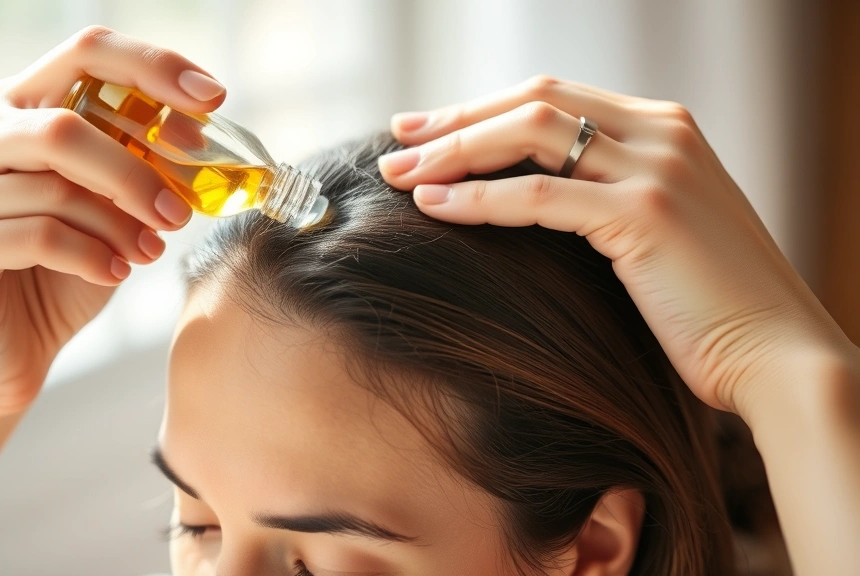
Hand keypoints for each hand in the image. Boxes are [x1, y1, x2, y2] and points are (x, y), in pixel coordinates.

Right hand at [0, 26, 224, 413]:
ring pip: (54, 187)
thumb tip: (193, 139)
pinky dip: (90, 255)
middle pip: (66, 128)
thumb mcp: (112, 210)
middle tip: (179, 214)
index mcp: (15, 107)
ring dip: (118, 225)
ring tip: (148, 253)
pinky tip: (115, 272)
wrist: (10, 352)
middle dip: (137, 174)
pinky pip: (36, 235)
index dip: (152, 67)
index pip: (84, 54)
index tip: (212, 97)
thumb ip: (137, 168)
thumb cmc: (65, 273)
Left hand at [378, 75, 856, 418]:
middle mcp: (662, 132)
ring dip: (455, 152)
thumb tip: (525, 195)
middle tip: (396, 146)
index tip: (425, 130)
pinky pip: (541, 196)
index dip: (481, 109)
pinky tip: (436, 208)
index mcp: (663, 128)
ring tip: (401, 175)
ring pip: (529, 134)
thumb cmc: (709, 307)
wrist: (776, 355)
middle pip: (532, 102)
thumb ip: (606, 196)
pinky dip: (480, 199)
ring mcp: (658, 168)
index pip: (552, 97)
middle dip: (455, 122)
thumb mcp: (657, 231)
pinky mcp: (646, 214)